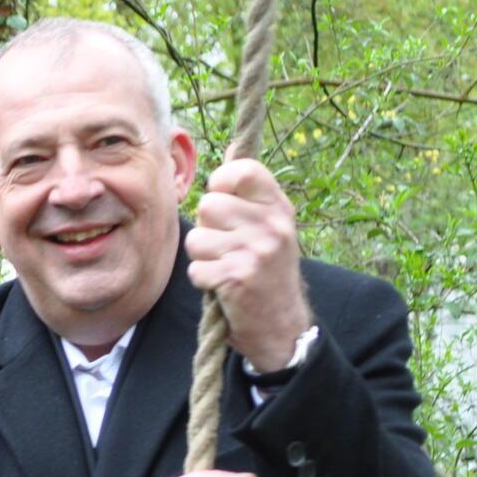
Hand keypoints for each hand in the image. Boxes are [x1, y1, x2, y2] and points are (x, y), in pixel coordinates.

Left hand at [184, 159, 313, 369]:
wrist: (282, 325)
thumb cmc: (267, 271)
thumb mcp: (270, 226)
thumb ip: (249, 194)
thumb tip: (231, 151)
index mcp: (279, 207)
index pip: (242, 171)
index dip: (220, 183)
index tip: (223, 201)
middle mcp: (272, 226)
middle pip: (208, 205)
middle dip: (207, 228)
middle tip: (226, 247)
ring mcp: (256, 252)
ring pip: (196, 238)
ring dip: (201, 257)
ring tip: (225, 266)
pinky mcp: (237, 278)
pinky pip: (195, 268)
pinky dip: (202, 280)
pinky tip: (223, 285)